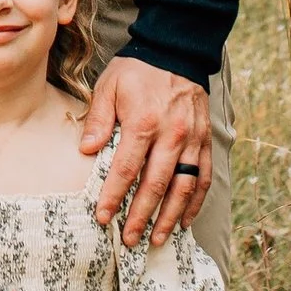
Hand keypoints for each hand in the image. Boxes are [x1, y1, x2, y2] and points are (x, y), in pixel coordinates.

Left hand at [80, 57, 212, 246]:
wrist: (176, 50)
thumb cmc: (137, 70)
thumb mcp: (109, 86)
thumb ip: (98, 120)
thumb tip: (86, 152)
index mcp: (144, 122)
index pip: (126, 169)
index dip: (114, 196)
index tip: (104, 218)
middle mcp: (172, 135)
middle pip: (156, 185)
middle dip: (141, 216)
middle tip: (129, 240)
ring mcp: (192, 139)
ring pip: (183, 188)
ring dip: (169, 217)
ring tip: (157, 239)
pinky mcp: (205, 140)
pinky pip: (202, 177)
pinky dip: (194, 201)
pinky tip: (184, 219)